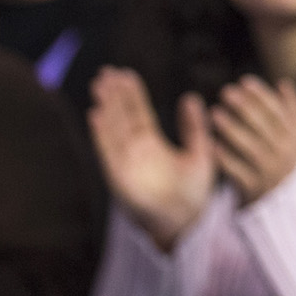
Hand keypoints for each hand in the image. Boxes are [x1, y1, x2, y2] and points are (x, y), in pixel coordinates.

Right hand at [89, 68, 214, 250]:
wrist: (189, 223)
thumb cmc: (194, 194)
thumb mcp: (199, 153)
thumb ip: (194, 127)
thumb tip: (192, 97)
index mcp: (152, 146)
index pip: (139, 114)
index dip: (131, 94)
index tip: (124, 73)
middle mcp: (136, 153)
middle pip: (121, 118)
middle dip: (113, 96)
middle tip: (105, 71)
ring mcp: (127, 165)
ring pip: (113, 130)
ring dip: (105, 108)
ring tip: (99, 85)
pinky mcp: (120, 178)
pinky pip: (108, 153)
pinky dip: (102, 134)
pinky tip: (95, 115)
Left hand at [209, 76, 295, 205]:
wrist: (285, 206)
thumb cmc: (283, 161)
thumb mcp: (295, 138)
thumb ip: (292, 111)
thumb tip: (283, 83)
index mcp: (295, 138)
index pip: (279, 112)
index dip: (262, 96)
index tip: (244, 81)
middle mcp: (285, 154)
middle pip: (265, 127)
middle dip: (245, 107)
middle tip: (225, 92)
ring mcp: (270, 172)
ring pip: (251, 148)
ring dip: (232, 129)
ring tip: (214, 113)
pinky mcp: (253, 189)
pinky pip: (237, 172)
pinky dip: (225, 158)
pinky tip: (211, 144)